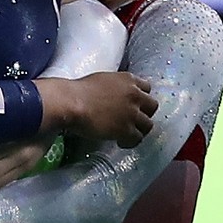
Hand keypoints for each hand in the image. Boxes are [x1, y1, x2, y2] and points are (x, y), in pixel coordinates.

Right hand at [39, 71, 155, 147]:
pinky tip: (120, 142)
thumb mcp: (100, 80)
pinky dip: (129, 142)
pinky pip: (137, 139)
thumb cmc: (77, 90)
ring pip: (148, 125)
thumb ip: (113, 86)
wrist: (70, 102)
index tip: (134, 103)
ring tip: (127, 134)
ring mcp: (132, 113)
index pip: (146, 87)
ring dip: (138, 129)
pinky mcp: (126, 129)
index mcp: (128, 79)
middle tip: (133, 119)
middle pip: (152, 106)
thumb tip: (113, 96)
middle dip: (144, 113)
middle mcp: (134, 95)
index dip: (140, 97)